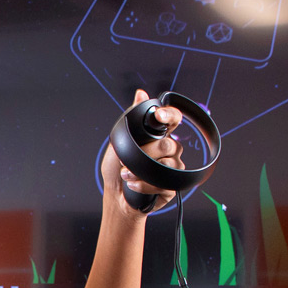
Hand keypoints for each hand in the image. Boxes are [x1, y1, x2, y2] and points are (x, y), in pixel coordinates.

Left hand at [99, 89, 185, 213]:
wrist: (114, 194)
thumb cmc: (116, 167)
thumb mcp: (118, 140)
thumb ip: (131, 118)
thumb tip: (140, 93)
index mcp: (158, 136)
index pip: (173, 119)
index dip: (169, 115)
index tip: (158, 116)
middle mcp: (168, 151)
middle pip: (169, 145)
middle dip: (145, 153)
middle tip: (126, 159)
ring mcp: (171, 168)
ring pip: (168, 165)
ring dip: (141, 170)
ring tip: (125, 174)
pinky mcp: (170, 186)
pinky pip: (164, 183)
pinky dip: (145, 184)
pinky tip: (133, 184)